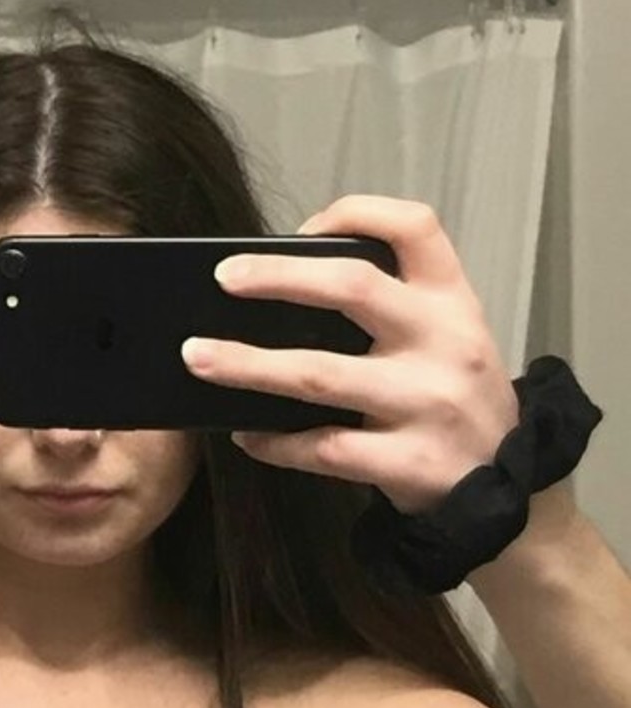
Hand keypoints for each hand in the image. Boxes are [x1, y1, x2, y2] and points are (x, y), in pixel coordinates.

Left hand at [180, 195, 520, 515]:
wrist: (509, 494)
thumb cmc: (456, 400)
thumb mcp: (449, 338)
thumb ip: (392, 308)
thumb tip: (277, 289)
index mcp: (453, 301)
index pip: (415, 226)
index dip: (354, 212)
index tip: (302, 228)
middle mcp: (446, 342)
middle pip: (352, 287)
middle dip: (277, 277)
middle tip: (222, 278)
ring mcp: (429, 404)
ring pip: (320, 375)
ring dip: (248, 364)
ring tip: (198, 357)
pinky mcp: (410, 464)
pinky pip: (323, 449)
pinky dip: (274, 442)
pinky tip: (245, 433)